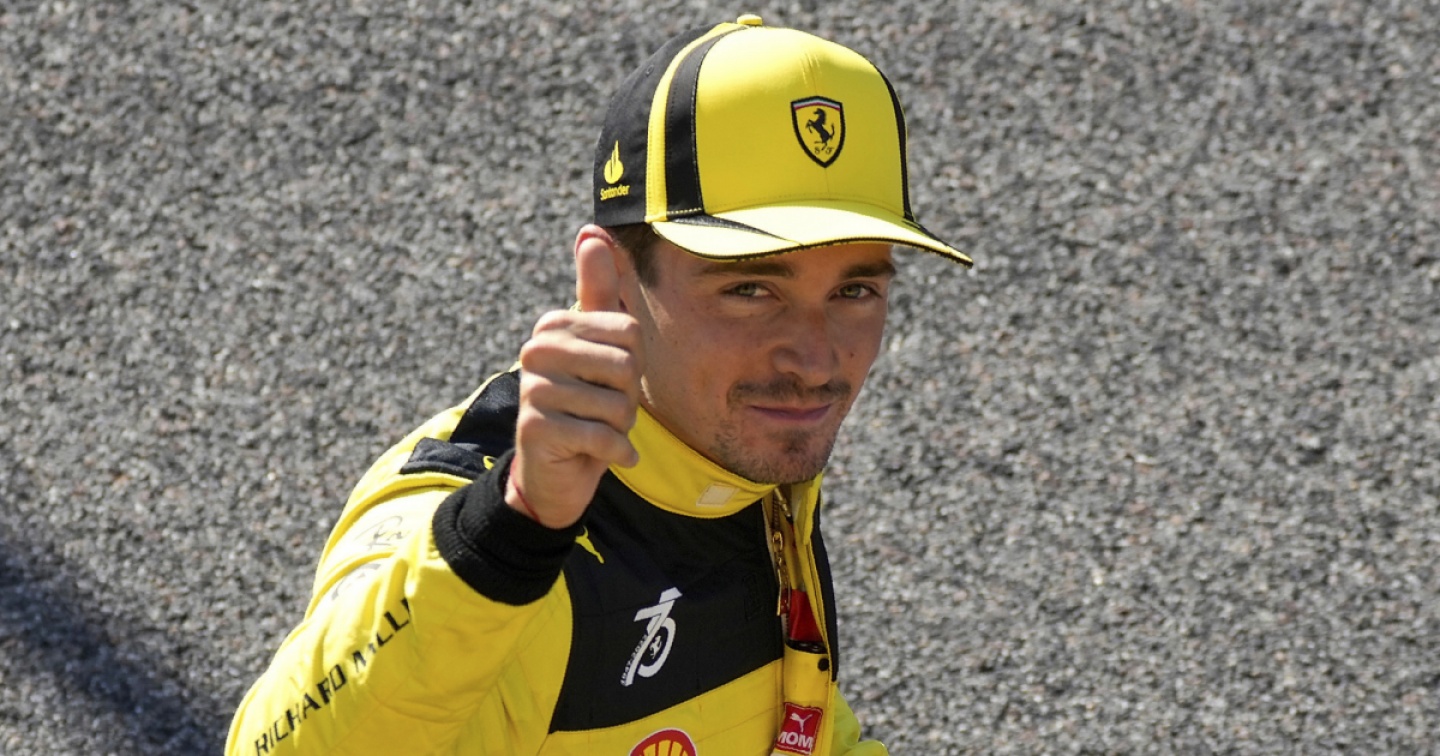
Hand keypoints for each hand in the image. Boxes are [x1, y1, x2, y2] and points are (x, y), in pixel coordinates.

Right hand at [509, 227, 642, 527]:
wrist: (555, 473)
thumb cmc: (585, 406)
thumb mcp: (598, 348)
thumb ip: (598, 292)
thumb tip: (591, 232)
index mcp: (555, 324)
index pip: (630, 333)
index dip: (634, 366)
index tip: (609, 383)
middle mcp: (537, 350)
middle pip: (625, 367)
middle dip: (628, 399)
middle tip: (605, 412)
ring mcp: (533, 389)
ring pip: (617, 405)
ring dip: (621, 429)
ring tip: (597, 431)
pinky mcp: (536, 428)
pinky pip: (602, 436)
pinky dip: (616, 453)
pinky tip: (603, 456)